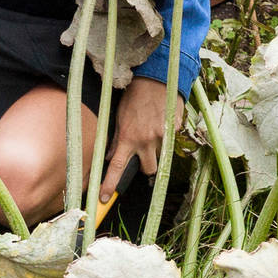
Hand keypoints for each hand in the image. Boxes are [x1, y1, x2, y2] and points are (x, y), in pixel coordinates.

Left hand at [105, 77, 171, 205]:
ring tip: (154, 130)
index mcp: (128, 138)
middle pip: (148, 169)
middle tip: (144, 154)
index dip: (109, 185)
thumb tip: (111, 156)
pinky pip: (171, 139)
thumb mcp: (120, 116)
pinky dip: (167, 134)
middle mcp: (145, 141)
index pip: (117, 168)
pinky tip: (162, 120)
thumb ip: (116, 138)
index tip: (102, 200)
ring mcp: (162, 136)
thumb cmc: (135, 96)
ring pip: (161, 155)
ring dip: (157, 149)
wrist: (157, 78)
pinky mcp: (175, 129)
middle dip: (146, 166)